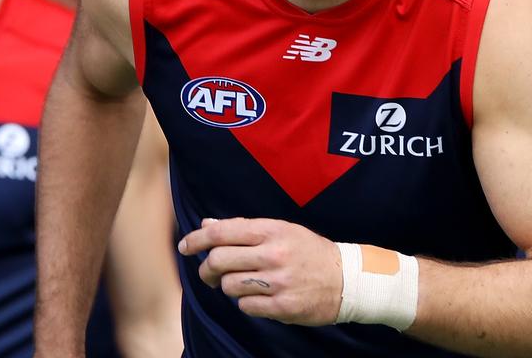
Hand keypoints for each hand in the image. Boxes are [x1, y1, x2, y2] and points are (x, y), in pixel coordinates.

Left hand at [178, 217, 341, 325]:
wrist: (347, 279)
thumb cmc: (310, 252)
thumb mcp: (281, 230)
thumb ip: (244, 228)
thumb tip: (207, 225)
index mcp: (272, 230)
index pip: (223, 232)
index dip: (197, 239)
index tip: (184, 246)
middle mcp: (274, 254)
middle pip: (218, 260)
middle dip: (206, 269)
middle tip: (208, 273)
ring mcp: (279, 281)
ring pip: (229, 285)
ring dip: (227, 286)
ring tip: (240, 284)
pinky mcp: (283, 306)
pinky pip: (245, 305)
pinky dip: (245, 302)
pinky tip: (257, 297)